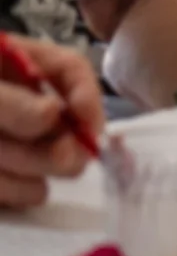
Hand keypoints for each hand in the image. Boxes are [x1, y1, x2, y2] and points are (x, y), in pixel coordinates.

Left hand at [0, 36, 104, 207]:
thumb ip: (9, 99)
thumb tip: (53, 115)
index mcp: (19, 66)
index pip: (71, 71)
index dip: (86, 95)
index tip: (90, 125)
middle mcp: (22, 103)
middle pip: (65, 122)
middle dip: (64, 143)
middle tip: (68, 160)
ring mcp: (11, 142)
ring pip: (44, 160)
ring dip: (27, 166)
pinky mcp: (2, 175)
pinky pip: (19, 189)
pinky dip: (10, 189)